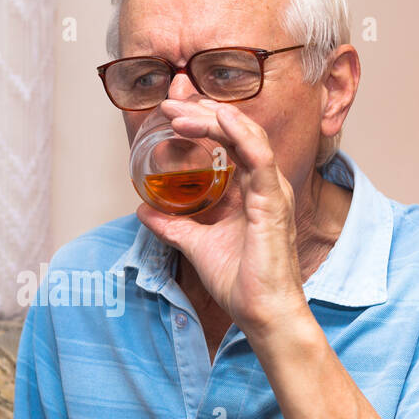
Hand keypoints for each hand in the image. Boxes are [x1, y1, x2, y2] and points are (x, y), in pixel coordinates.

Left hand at [136, 98, 309, 340]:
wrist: (262, 313)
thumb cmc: (241, 283)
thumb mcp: (196, 246)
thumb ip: (174, 225)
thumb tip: (145, 210)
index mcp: (251, 191)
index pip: (229, 142)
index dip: (203, 122)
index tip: (171, 113)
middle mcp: (265, 184)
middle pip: (236, 132)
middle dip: (202, 113)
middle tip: (168, 104)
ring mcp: (271, 191)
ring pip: (246, 137)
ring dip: (212, 119)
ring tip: (179, 113)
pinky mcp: (273, 202)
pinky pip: (260, 158)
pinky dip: (241, 134)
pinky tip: (221, 118)